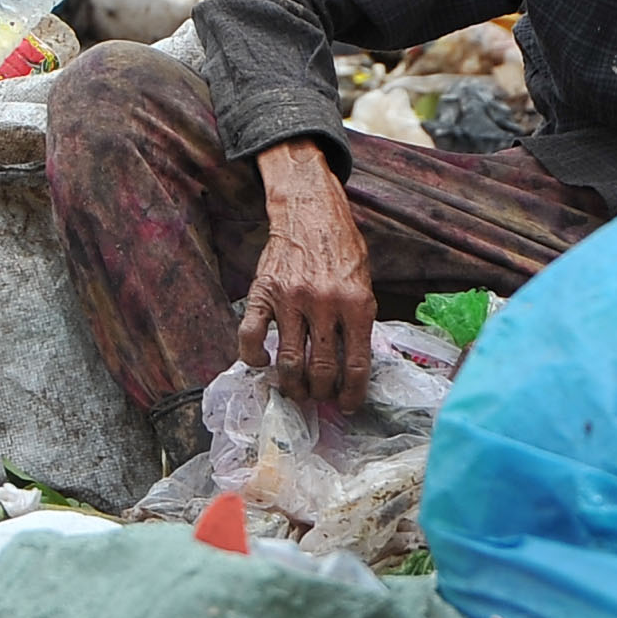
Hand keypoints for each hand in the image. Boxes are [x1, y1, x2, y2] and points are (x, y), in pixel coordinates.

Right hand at [238, 141, 374, 406]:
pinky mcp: (263, 293)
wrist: (311, 212)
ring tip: (294, 391)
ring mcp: (292, 300)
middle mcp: (325, 305)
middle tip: (318, 398)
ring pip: (287, 362)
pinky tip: (261, 363)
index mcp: (357, 304)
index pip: (356, 364)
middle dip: (320, 394)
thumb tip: (353, 368)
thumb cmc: (342, 249)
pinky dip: (253, 358)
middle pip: (320, 370)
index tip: (348, 405)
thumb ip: (360, 321)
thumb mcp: (365, 283)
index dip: (352, 393)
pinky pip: (251, 336)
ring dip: (291, 385)